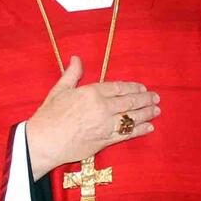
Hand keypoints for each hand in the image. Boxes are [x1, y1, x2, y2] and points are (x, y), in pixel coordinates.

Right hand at [25, 56, 159, 178]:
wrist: (43, 142)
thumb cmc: (48, 116)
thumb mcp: (59, 90)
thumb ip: (72, 74)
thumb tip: (77, 58)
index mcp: (91, 92)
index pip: (118, 87)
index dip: (133, 87)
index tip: (142, 87)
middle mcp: (101, 108)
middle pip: (129, 102)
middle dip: (145, 99)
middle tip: (156, 98)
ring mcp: (105, 125)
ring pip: (131, 118)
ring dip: (146, 113)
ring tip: (157, 111)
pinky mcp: (105, 141)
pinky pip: (127, 134)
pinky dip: (140, 130)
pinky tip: (149, 127)